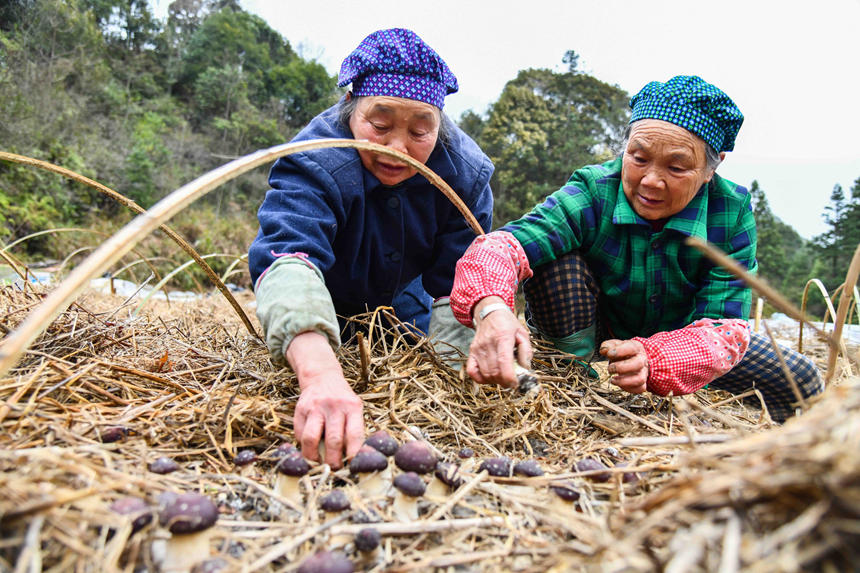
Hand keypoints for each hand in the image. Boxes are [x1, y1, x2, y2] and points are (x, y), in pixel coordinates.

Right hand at [287, 332, 364, 468]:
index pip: (354, 435)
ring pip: (311, 439)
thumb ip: (352, 429)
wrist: (322, 377)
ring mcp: (315, 407)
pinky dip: (303, 446)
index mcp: (352, 407)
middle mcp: (334, 406)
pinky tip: (309, 448)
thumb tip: (350, 460)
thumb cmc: (342, 400)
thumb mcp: (353, 408)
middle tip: (333, 469)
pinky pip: (300, 434)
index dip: (353, 454)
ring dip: (314, 457)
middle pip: (333, 440)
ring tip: (318, 463)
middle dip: (333, 461)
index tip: (352, 466)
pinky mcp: (300, 409)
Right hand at [466, 296, 531, 387]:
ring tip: (503, 377)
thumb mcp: (522, 333)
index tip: (516, 383)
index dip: (509, 377)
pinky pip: (472, 372)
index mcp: (503, 337)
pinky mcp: (472, 352)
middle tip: (512, 381)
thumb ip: (526, 351)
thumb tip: (525, 369)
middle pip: (494, 371)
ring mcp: (478, 348)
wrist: (490, 313)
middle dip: (505, 381)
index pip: (503, 362)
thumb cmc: (508, 324)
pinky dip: (481, 379)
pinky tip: (489, 377)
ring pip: (485, 374)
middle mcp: (488, 344)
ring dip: (495, 381)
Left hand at [599, 339, 648, 393]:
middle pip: (638, 364)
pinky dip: (628, 388)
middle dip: (621, 367)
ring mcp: (643, 372)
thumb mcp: (616, 345)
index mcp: (636, 348)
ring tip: (612, 380)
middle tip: (610, 369)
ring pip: (639, 379)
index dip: (620, 351)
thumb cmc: (624, 352)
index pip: (632, 348)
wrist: (636, 359)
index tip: (609, 354)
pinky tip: (618, 384)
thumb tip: (603, 350)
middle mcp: (642, 360)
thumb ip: (609, 345)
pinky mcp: (642, 383)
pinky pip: (639, 388)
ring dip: (623, 381)